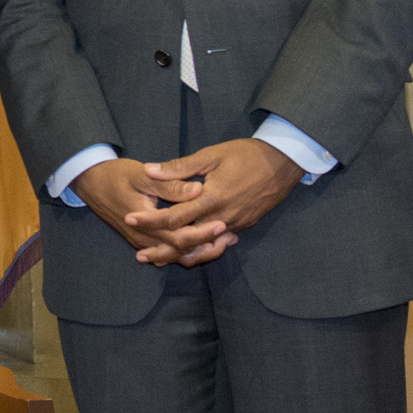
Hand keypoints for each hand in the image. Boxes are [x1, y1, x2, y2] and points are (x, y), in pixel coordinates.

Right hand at [71, 154, 229, 268]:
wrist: (91, 183)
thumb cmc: (117, 175)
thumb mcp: (143, 175)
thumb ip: (171, 185)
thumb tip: (198, 190)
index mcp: (146, 222)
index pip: (180, 236)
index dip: (203, 232)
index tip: (223, 223)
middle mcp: (145, 238)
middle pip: (182, 252)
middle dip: (208, 246)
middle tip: (231, 235)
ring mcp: (143, 242)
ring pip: (176, 256)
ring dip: (200, 252)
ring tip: (224, 241)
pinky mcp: (144, 240)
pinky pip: (169, 253)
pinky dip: (188, 251)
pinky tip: (205, 242)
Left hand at [134, 139, 299, 259]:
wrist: (284, 162)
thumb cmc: (245, 154)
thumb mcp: (210, 155)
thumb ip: (179, 168)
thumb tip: (149, 171)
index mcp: (211, 199)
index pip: (174, 217)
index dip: (150, 221)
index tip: (129, 220)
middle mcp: (222, 218)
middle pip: (187, 241)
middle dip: (162, 250)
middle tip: (140, 256)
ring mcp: (235, 225)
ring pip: (203, 247)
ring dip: (181, 254)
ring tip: (160, 258)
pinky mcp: (244, 226)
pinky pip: (218, 243)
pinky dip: (201, 249)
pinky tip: (188, 250)